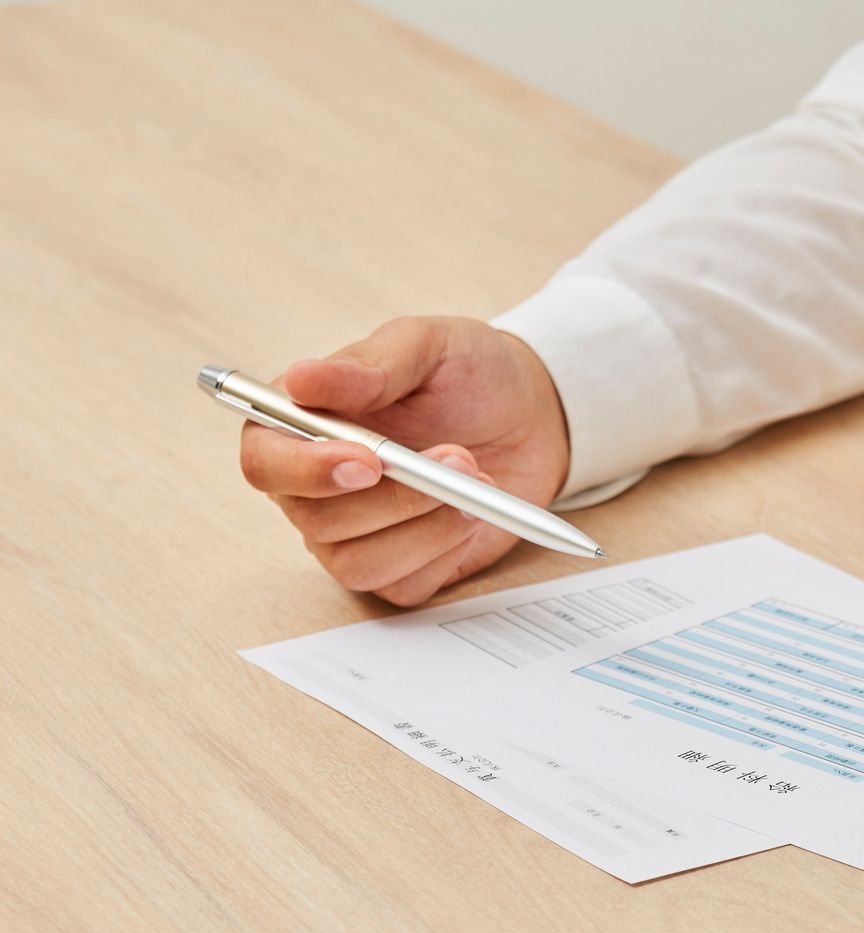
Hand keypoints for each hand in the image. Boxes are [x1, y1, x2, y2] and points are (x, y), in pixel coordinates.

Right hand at [239, 316, 569, 604]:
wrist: (530, 414)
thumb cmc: (469, 374)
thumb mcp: (428, 346)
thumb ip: (370, 365)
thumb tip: (301, 379)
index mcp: (303, 425)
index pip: (265, 462)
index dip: (305, 471)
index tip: (368, 462)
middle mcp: (316, 488)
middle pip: (316, 522)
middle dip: (395, 497)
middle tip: (458, 456)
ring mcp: (355, 534)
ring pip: (357, 564)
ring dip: (426, 527)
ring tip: (477, 482)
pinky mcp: (400, 567)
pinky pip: (405, 585)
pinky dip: (447, 552)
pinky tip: (473, 514)